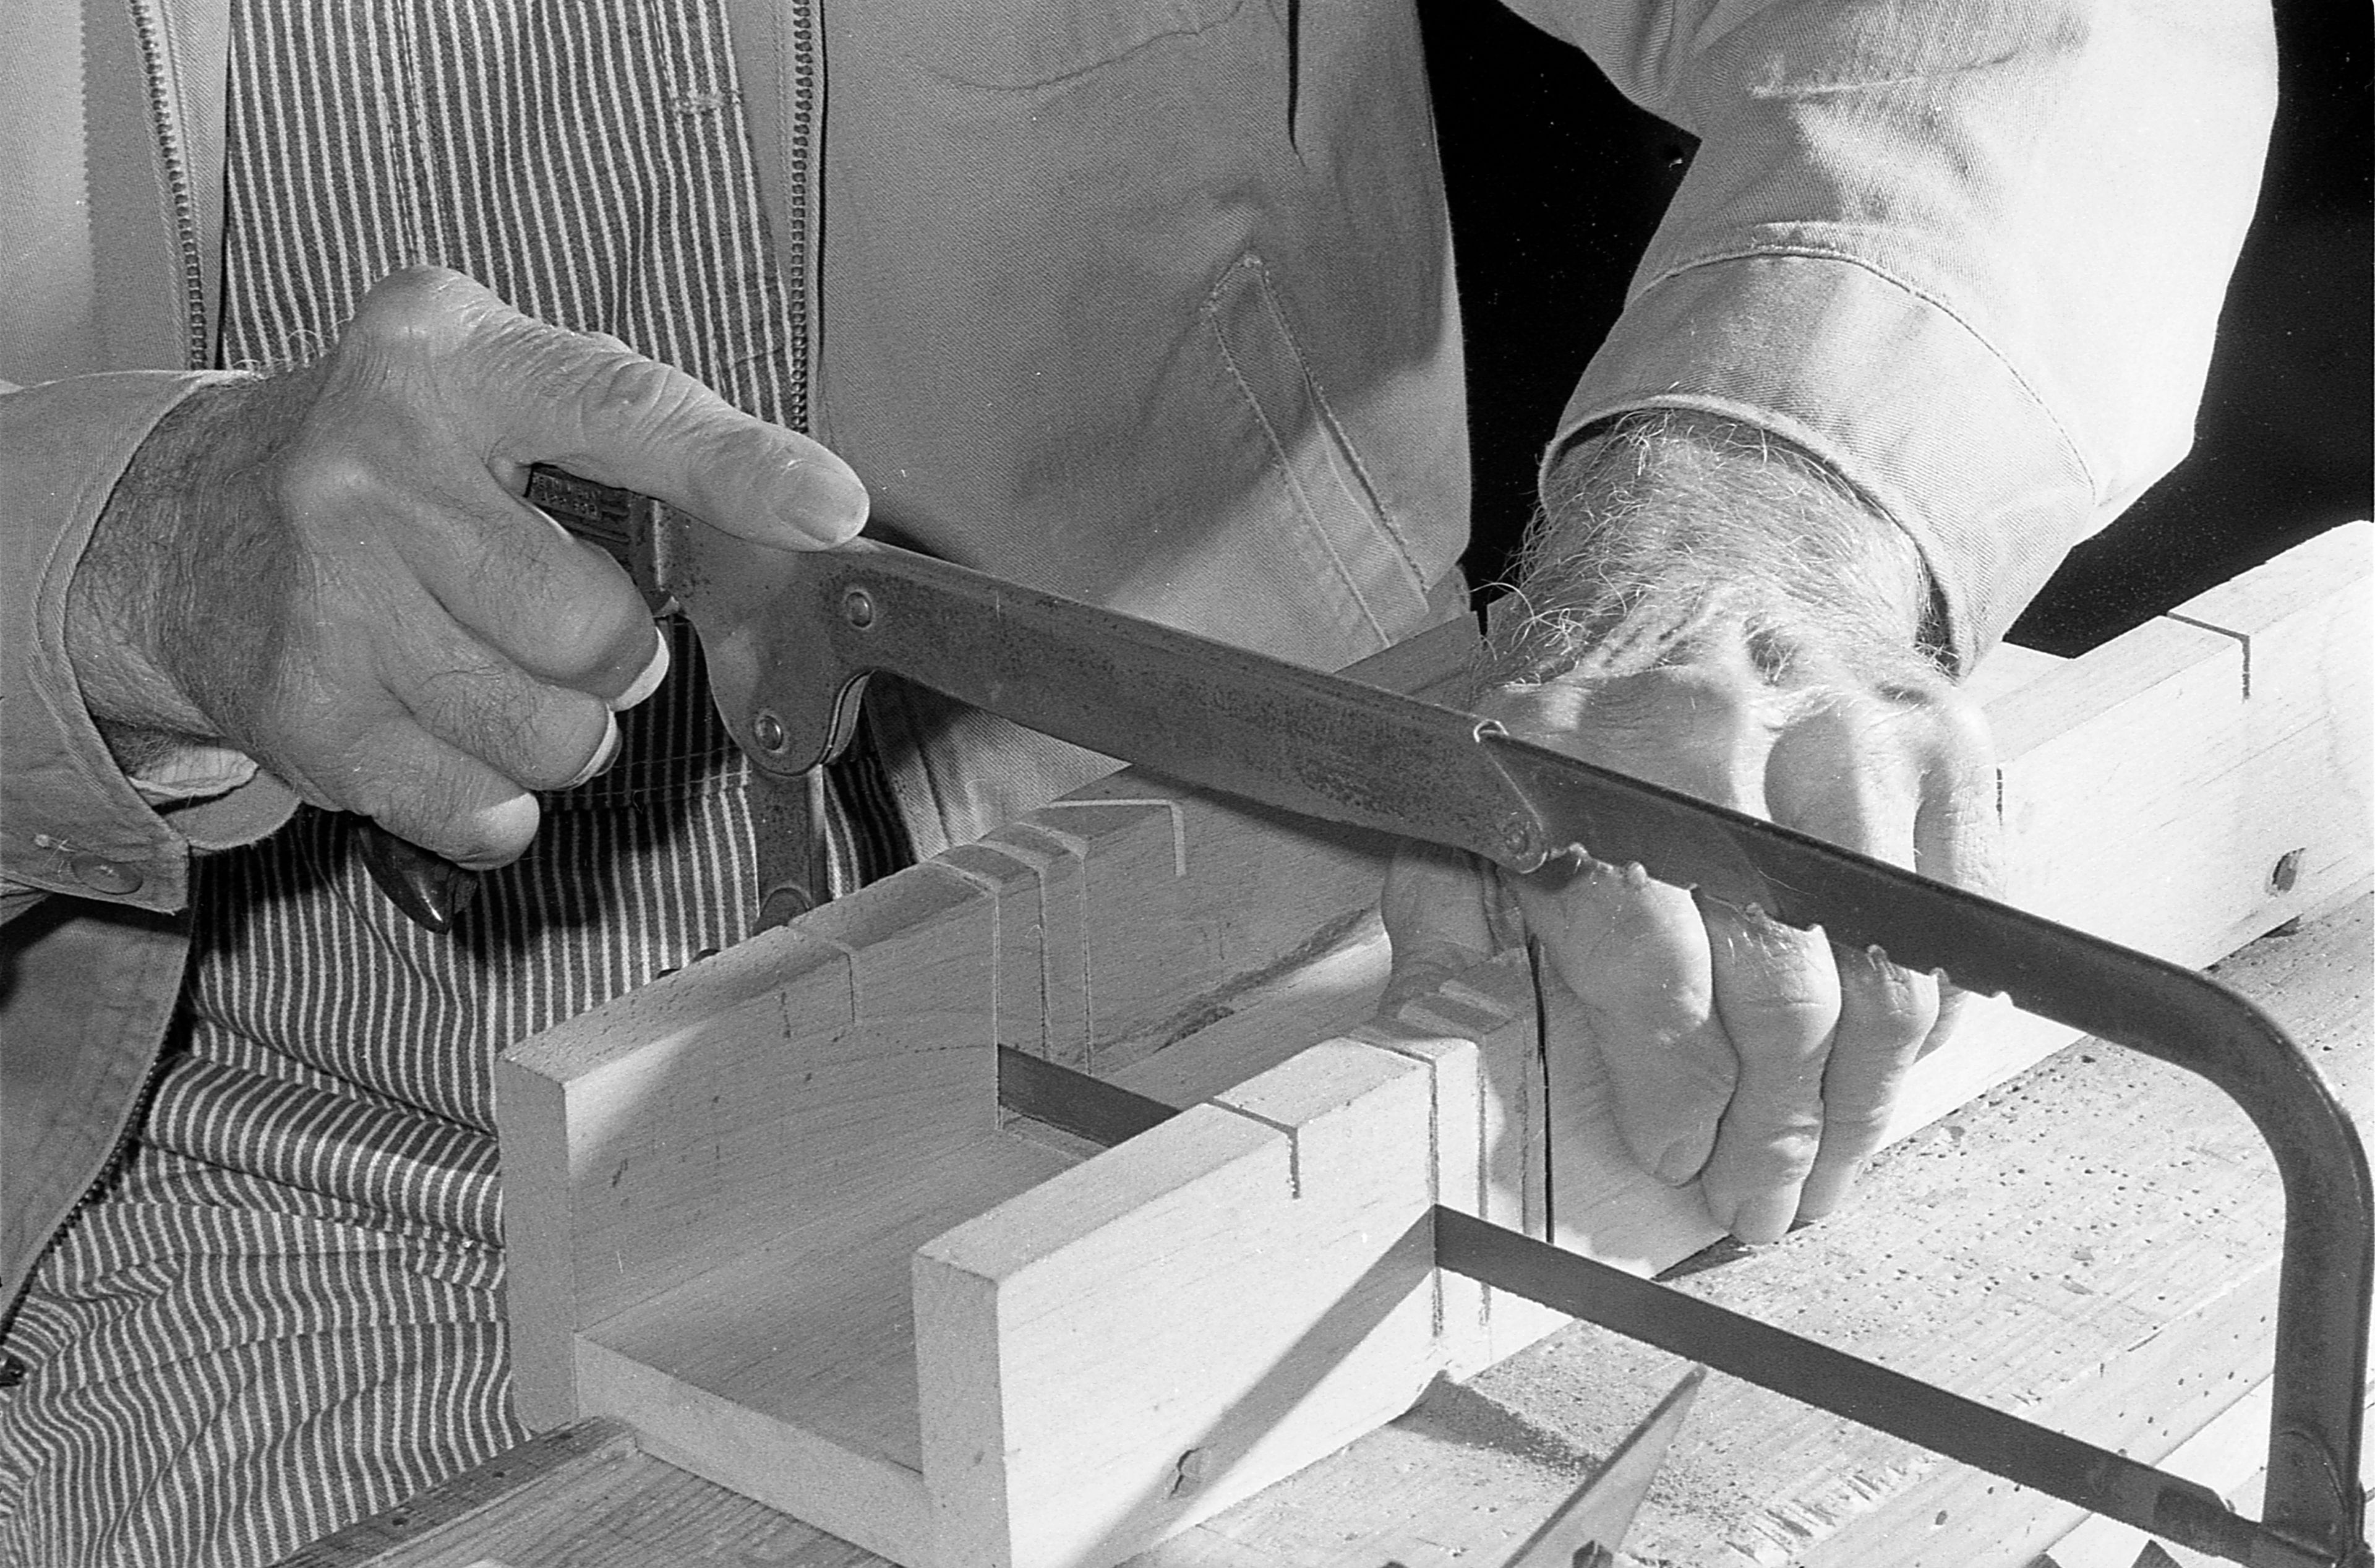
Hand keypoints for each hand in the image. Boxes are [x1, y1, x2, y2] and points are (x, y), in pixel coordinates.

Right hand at [67, 267, 868, 867]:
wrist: (184, 522)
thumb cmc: (393, 459)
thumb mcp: (503, 397)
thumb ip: (647, 454)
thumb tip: (806, 539)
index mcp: (454, 360)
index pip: (621, 408)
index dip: (737, 468)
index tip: (829, 507)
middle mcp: (376, 463)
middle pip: (595, 625)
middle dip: (616, 650)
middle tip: (563, 620)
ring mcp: (327, 593)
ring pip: (555, 734)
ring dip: (564, 728)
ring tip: (501, 668)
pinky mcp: (304, 711)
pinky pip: (484, 809)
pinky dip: (498, 796)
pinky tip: (448, 725)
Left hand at [1383, 413, 1999, 1241]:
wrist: (1712, 543)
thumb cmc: (1584, 692)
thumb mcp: (1472, 777)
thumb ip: (1434, 899)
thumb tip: (1409, 1018)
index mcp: (1589, 761)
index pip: (1651, 967)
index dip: (1671, 1090)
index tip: (1675, 1159)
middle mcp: (1727, 741)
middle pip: (1781, 991)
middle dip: (1774, 1132)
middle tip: (1760, 1207)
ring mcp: (1853, 735)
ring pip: (1889, 974)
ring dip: (1865, 1105)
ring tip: (1831, 1174)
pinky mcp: (1944, 739)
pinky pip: (1963, 921)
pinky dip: (1935, 1016)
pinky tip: (1892, 1075)